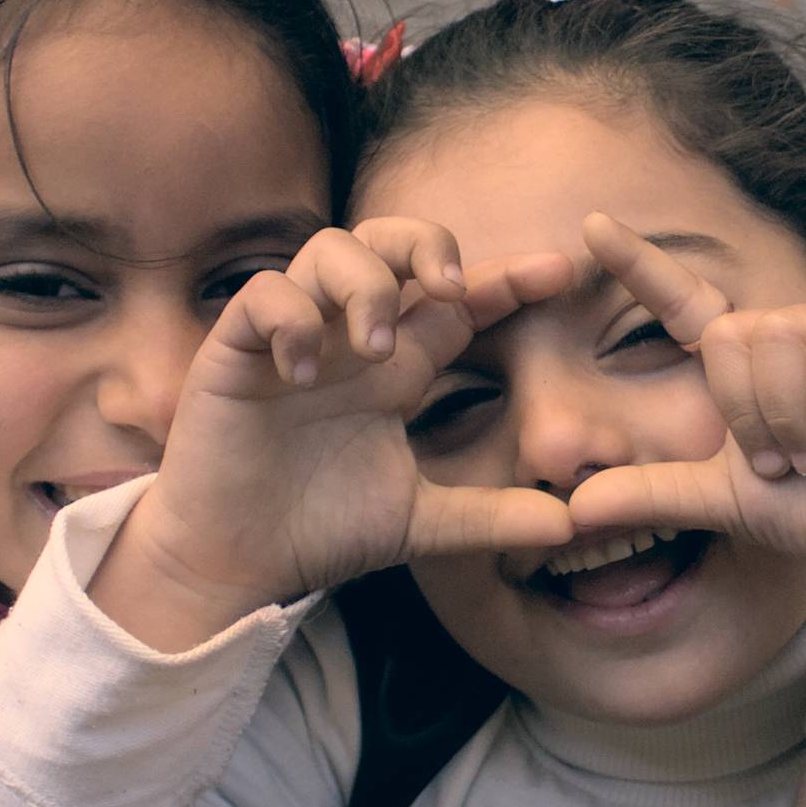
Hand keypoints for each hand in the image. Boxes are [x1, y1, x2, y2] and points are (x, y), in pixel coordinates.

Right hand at [92, 221, 579, 650]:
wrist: (238, 565)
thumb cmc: (323, 531)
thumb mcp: (422, 523)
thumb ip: (492, 516)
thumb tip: (571, 526)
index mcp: (396, 367)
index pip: (455, 302)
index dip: (505, 280)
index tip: (561, 272)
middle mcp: (348, 339)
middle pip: (390, 242)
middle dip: (427, 244)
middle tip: (451, 288)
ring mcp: (292, 338)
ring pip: (330, 250)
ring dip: (363, 286)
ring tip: (373, 349)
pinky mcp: (234, 351)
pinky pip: (263, 295)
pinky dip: (289, 319)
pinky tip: (303, 372)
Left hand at [561, 215, 805, 585]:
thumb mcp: (726, 501)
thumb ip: (654, 494)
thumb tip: (575, 508)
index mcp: (750, 366)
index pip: (687, 306)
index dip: (641, 266)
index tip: (592, 226)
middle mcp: (794, 334)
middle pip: (730, 339)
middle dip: (752, 418)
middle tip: (796, 459)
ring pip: (779, 343)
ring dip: (797, 419)